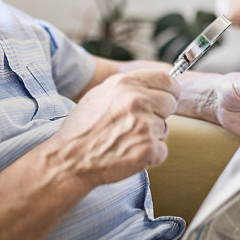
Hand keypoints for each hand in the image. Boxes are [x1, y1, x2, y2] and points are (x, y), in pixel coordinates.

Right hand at [53, 70, 179, 186]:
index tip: (167, 98)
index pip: (167, 80)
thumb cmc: (83, 128)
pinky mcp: (149, 148)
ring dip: (151, 136)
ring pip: (164, 128)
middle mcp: (137, 101)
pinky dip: (149, 155)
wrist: (70, 159)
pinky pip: (162, 150)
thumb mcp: (100, 94)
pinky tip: (129, 154)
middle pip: (170, 103)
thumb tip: (152, 86)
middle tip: (139, 124)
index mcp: (126, 84)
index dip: (169, 91)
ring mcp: (145, 125)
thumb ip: (128, 87)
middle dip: (159, 114)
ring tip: (127, 140)